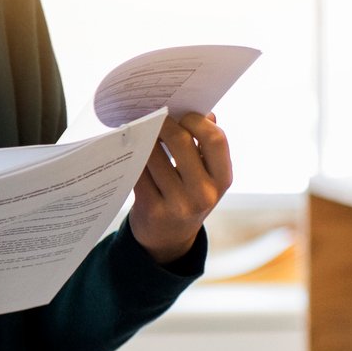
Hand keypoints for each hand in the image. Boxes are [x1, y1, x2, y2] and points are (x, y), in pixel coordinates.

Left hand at [128, 111, 232, 263]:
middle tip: (153, 115)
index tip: (183, 114)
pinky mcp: (151, 209)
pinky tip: (128, 146)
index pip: (215, 139)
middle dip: (164, 123)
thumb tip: (203, 111)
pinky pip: (138, 172)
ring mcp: (177, 204)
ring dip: (143, 136)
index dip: (197, 121)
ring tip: (138, 125)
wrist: (168, 239)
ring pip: (153, 155)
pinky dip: (132, 155)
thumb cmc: (189, 195)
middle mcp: (204, 193)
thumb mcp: (207, 176)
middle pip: (181, 142)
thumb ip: (207, 146)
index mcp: (222, 179)